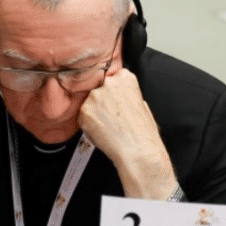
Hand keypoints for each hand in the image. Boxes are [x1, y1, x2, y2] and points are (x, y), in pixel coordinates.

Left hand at [78, 68, 176, 199]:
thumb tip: (117, 95)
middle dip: (101, 99)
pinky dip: (88, 122)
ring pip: (88, 101)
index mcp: (125, 78)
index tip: (112, 98)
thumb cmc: (143, 131)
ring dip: (94, 110)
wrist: (137, 149)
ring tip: (107, 124)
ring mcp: (95, 96)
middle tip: (110, 114)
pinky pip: (82, 114)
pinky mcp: (84, 110)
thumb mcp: (141, 103)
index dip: (110, 90)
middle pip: (98, 87)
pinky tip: (101, 129)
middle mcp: (109, 83)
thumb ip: (126, 93)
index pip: (110, 76)